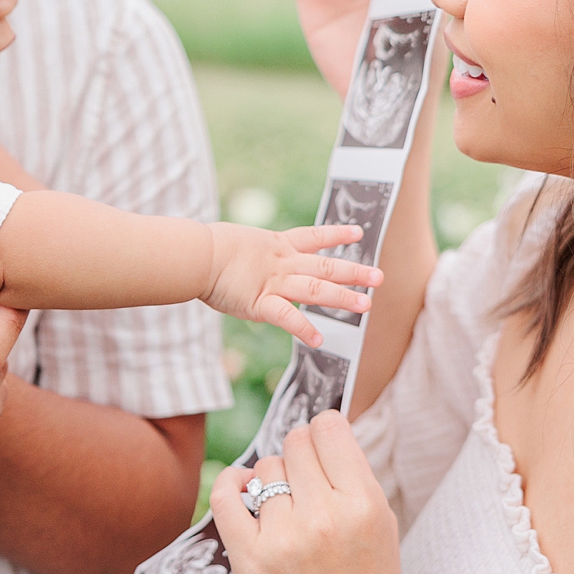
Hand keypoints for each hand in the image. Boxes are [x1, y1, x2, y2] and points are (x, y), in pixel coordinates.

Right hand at [202, 222, 379, 347]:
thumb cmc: (206, 248)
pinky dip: (304, 328)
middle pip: (325, 266)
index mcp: (276, 245)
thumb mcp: (236, 242)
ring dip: (342, 298)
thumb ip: (250, 253)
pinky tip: (319, 340)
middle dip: (354, 272)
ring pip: (316, 290)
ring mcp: (273, 282)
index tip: (357, 233)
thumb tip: (246, 259)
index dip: (337, 234)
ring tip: (365, 305)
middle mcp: (282, 262)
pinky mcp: (260, 302)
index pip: (313, 236)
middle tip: (378, 277)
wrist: (195, 255)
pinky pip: (287, 318)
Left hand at [210, 412, 415, 573]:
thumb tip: (316, 427)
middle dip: (301, 457)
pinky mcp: (249, 559)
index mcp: (364, 504)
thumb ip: (353, 474)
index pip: (328, 427)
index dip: (323, 431)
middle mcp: (324, 518)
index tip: (322, 446)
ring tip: (291, 514)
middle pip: (295, 443)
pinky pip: (225, 495)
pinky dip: (231, 482)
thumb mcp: (381, 523)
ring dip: (275, 481)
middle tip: (309, 487)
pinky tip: (242, 484)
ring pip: (265, 468)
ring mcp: (283, 539)